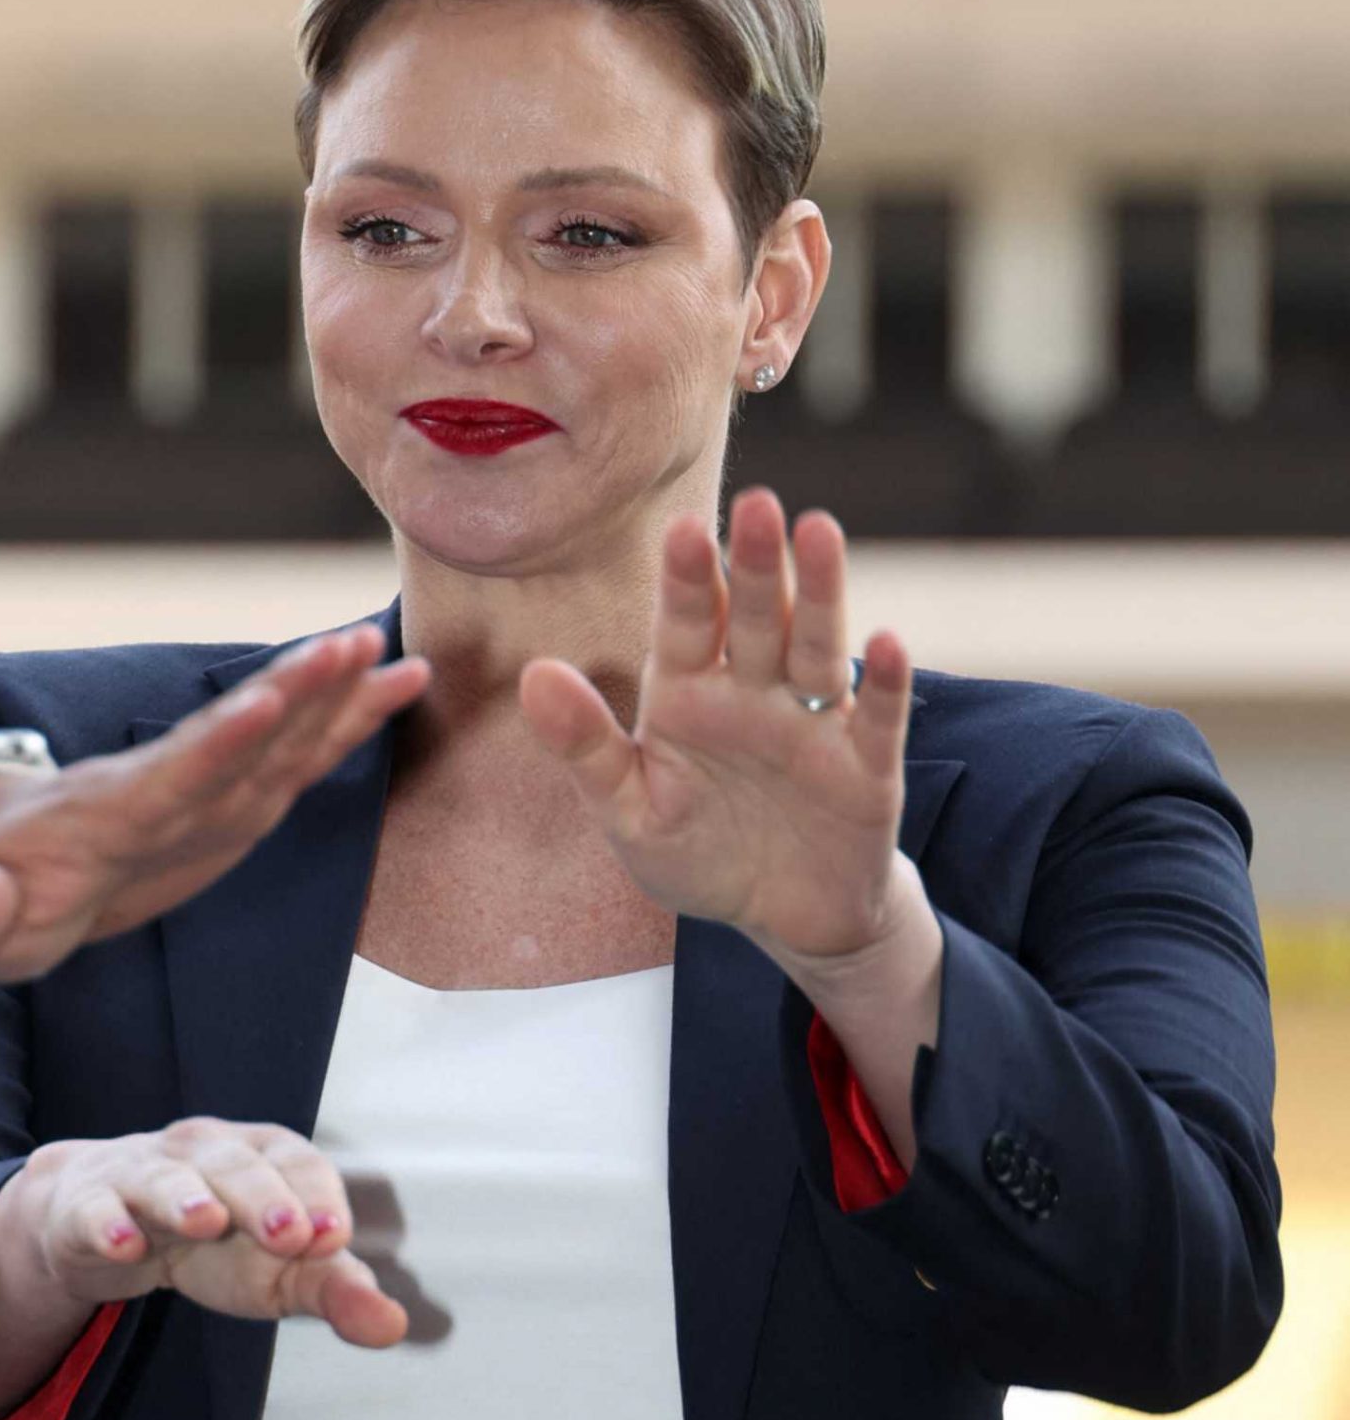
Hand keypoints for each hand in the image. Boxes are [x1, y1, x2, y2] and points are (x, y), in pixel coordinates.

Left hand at [0, 625, 429, 981]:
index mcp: (107, 821)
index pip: (170, 781)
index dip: (215, 748)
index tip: (260, 704)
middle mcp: (161, 793)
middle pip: (237, 742)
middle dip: (295, 697)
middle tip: (351, 646)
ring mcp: (196, 796)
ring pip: (272, 741)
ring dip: (327, 697)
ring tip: (388, 651)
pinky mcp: (224, 805)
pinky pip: (288, 761)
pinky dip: (339, 726)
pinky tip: (393, 688)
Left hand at [516, 490, 912, 967]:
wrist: (782, 918)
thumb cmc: (698, 854)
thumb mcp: (629, 812)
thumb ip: (586, 746)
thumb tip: (533, 674)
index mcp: (688, 694)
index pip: (685, 625)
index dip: (686, 580)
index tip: (680, 529)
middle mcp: (753, 693)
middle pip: (756, 618)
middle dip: (756, 564)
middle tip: (757, 502)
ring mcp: (813, 723)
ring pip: (816, 648)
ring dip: (821, 593)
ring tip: (820, 531)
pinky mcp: (867, 766)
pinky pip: (876, 718)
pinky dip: (883, 683)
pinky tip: (886, 643)